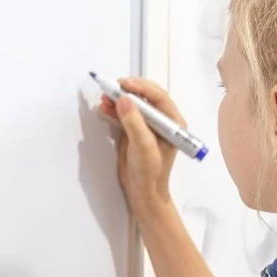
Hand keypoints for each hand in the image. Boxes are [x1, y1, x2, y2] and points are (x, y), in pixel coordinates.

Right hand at [99, 77, 184, 219]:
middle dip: (128, 90)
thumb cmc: (149, 173)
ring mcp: (146, 125)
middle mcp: (161, 120)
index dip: (141, 87)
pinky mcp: (133, 131)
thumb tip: (123, 99)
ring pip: (132, 104)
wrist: (142, 192)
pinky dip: (113, 110)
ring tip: (104, 98)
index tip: (123, 84)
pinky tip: (103, 108)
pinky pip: (123, 114)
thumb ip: (134, 123)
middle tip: (111, 87)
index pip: (158, 97)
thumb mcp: (143, 147)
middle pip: (145, 97)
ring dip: (118, 99)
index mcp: (172, 123)